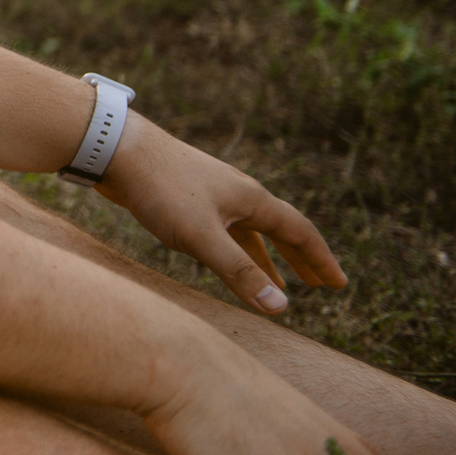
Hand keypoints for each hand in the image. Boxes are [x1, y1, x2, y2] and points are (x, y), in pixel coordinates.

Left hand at [97, 119, 345, 315]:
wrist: (116, 148)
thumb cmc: (160, 188)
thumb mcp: (202, 236)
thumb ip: (239, 272)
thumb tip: (281, 307)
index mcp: (251, 199)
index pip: (300, 232)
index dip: (321, 259)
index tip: (339, 284)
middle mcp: (238, 193)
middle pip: (280, 230)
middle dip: (301, 260)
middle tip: (321, 285)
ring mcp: (212, 193)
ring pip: (250, 231)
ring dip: (267, 258)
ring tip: (280, 285)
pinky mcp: (186, 196)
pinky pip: (223, 228)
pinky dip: (235, 248)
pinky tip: (226, 259)